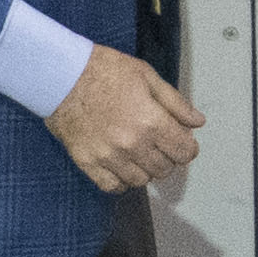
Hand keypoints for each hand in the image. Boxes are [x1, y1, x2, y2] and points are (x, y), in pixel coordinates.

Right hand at [49, 46, 204, 191]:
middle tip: (159, 144)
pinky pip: (113, 186)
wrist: (60, 75)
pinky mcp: (88, 162)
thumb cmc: (102, 70)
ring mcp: (108, 156)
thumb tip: (197, 121)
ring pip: (141, 180)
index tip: (183, 142)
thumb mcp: (146, 76)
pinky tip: (121, 165)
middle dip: (167, 157)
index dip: (188, 147)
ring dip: (145, 169)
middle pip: (164, 168)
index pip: (184, 152)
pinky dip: (121, 180)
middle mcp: (131, 143)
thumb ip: (175, 103)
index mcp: (150, 120)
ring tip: (139, 152)